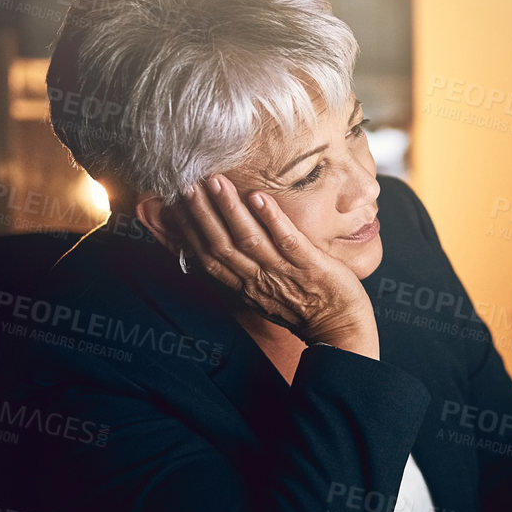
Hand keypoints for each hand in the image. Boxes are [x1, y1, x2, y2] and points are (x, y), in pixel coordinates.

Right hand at [166, 176, 378, 356]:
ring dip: (230, 210)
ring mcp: (283, 272)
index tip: (173, 204)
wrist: (339, 329)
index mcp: (243, 285)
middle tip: (187, 184)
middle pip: (220, 245)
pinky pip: (286, 241)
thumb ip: (239, 270)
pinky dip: (271, 219)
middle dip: (201, 214)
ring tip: (215, 182)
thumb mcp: (260, 293)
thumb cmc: (301, 306)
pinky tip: (259, 197)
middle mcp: (257, 279)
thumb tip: (216, 249)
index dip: (187, 231)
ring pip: (248, 240)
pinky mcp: (310, 266)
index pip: (206, 257)